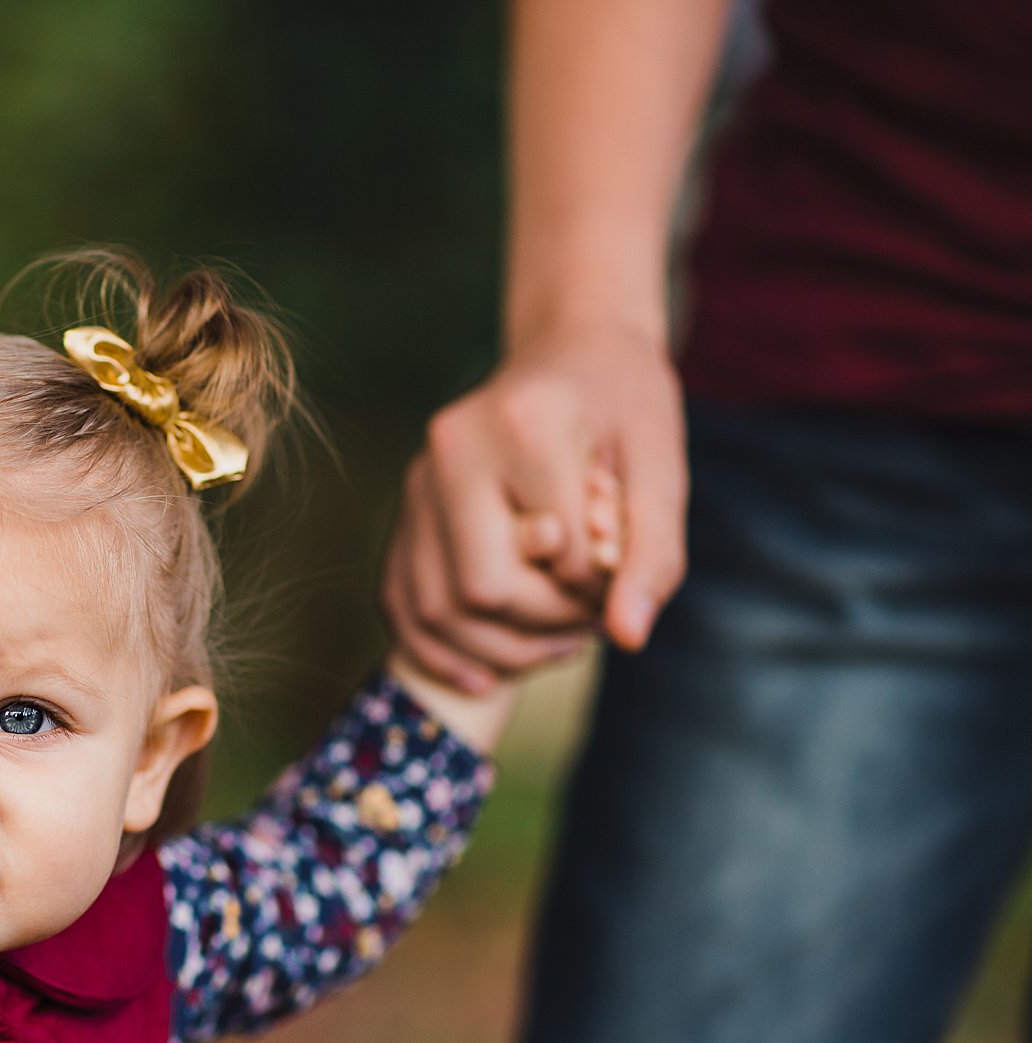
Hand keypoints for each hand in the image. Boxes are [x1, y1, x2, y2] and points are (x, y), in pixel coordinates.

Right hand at [380, 320, 685, 692]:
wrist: (569, 350)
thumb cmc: (624, 404)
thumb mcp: (661, 466)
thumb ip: (651, 551)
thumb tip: (628, 637)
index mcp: (519, 426)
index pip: (557, 558)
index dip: (599, 585)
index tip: (624, 564)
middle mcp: (449, 450)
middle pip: (481, 591)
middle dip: (545, 622)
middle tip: (591, 614)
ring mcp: (416, 481)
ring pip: (436, 609)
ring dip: (501, 648)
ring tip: (557, 639)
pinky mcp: (403, 511)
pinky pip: (401, 603)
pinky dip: (441, 651)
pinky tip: (491, 670)